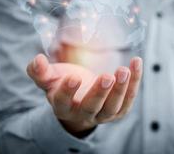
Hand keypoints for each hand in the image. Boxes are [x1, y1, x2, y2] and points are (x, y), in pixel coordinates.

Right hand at [27, 54, 142, 136]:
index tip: (73, 77)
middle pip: (91, 107)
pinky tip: (136, 63)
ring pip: (112, 107)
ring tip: (124, 70)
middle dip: (99, 93)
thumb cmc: (62, 84)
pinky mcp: (118, 110)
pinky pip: (128, 99)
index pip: (63, 102)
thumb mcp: (49, 78)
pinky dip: (134, 83)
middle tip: (107, 76)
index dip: (67, 91)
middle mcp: (82, 114)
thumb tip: (37, 59)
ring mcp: (102, 114)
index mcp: (62, 107)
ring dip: (120, 90)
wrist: (79, 98)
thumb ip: (39, 71)